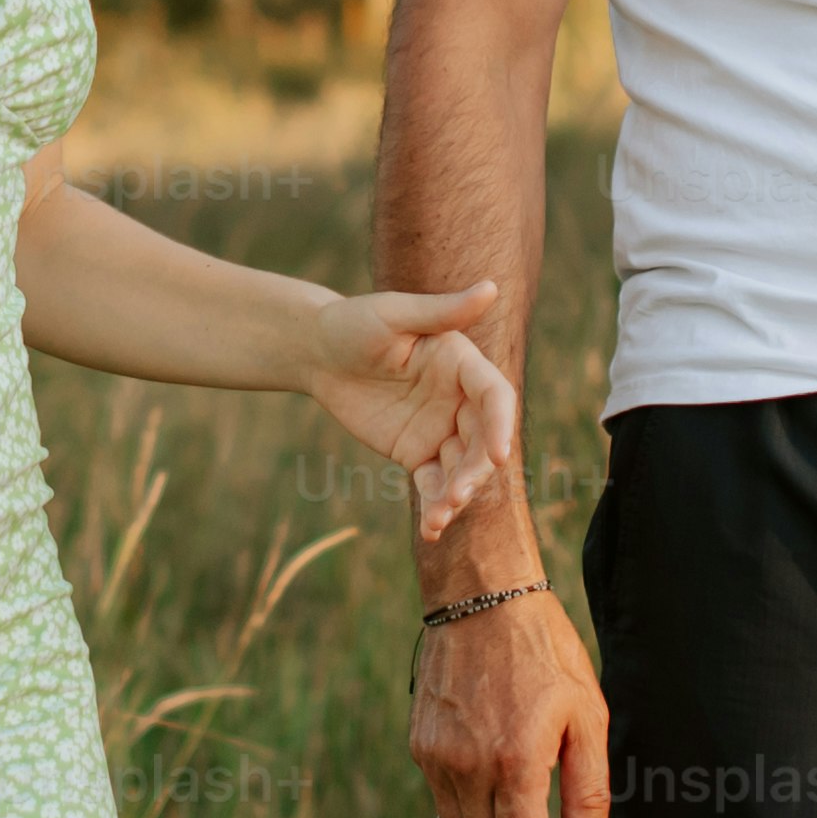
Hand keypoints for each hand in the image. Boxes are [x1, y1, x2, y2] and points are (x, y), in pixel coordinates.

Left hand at [299, 282, 515, 537]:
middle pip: (482, 440)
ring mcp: (441, 428)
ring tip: (439, 517)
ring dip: (457, 495)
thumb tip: (492, 287)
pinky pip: (434, 485)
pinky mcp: (418, 453)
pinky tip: (430, 530)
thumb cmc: (353, 322)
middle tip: (455, 496)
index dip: (500, 424)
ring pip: (462, 468)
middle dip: (475, 471)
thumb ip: (441, 311)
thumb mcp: (393, 315)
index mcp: (461, 362)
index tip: (498, 455)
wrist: (316, 353)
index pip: (494, 395)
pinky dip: (435, 508)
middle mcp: (459, 398)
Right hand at [406, 584, 610, 817]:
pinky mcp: (421, 743)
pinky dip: (469, 817)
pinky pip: (443, 801)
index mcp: (513, 761)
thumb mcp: (585, 714)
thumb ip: (589, 790)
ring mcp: (437, 756)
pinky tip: (495, 803)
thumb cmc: (544, 649)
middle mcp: (467, 766)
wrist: (479, 594)